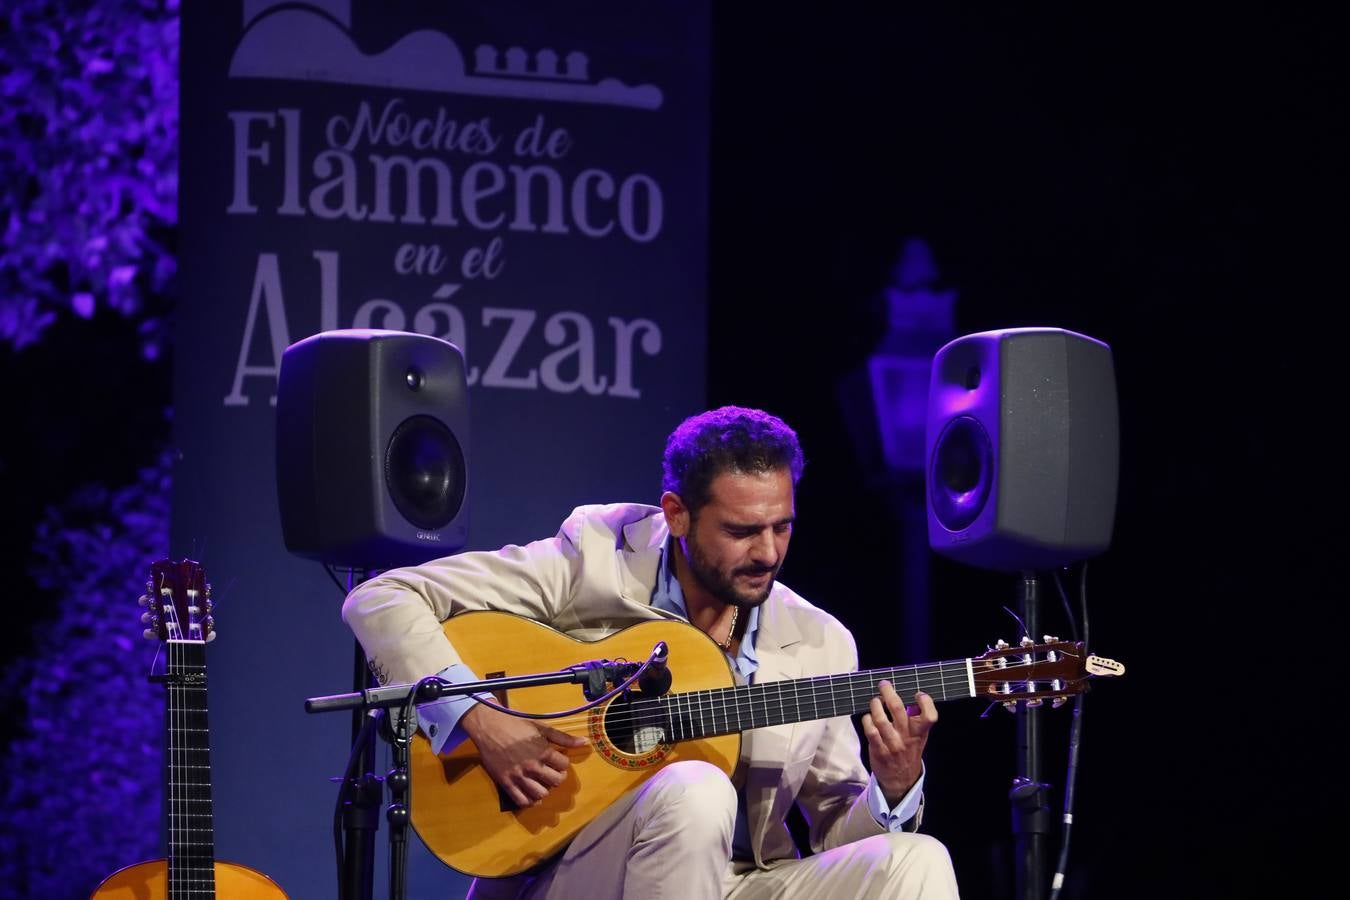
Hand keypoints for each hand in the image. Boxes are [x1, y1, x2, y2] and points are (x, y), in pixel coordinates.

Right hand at [460, 704, 586, 807]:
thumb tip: (584, 742)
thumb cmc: (517, 725)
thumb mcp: (542, 727)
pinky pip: (522, 800)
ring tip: (542, 782)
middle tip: (552, 772)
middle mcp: (533, 766)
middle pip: (556, 781)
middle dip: (557, 777)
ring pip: (540, 794)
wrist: (490, 727)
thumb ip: (563, 737)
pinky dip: (529, 800)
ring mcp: (519, 776)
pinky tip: (530, 792)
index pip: (564, 765)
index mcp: (543, 752)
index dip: (563, 762)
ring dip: (545, 789)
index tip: (557, 759)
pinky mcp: (506, 783)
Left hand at [862, 681, 936, 805]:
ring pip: (880, 718)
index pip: (929, 717)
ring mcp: (892, 744)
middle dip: (889, 693)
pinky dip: (867, 720)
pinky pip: (870, 730)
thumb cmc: (909, 751)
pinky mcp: (878, 750)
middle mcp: (906, 737)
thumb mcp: (919, 737)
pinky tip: (868, 717)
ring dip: (875, 704)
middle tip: (884, 684)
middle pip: (898, 710)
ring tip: (875, 700)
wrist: (901, 780)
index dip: (925, 703)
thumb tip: (911, 696)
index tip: (918, 694)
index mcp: (920, 733)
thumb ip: (917, 719)